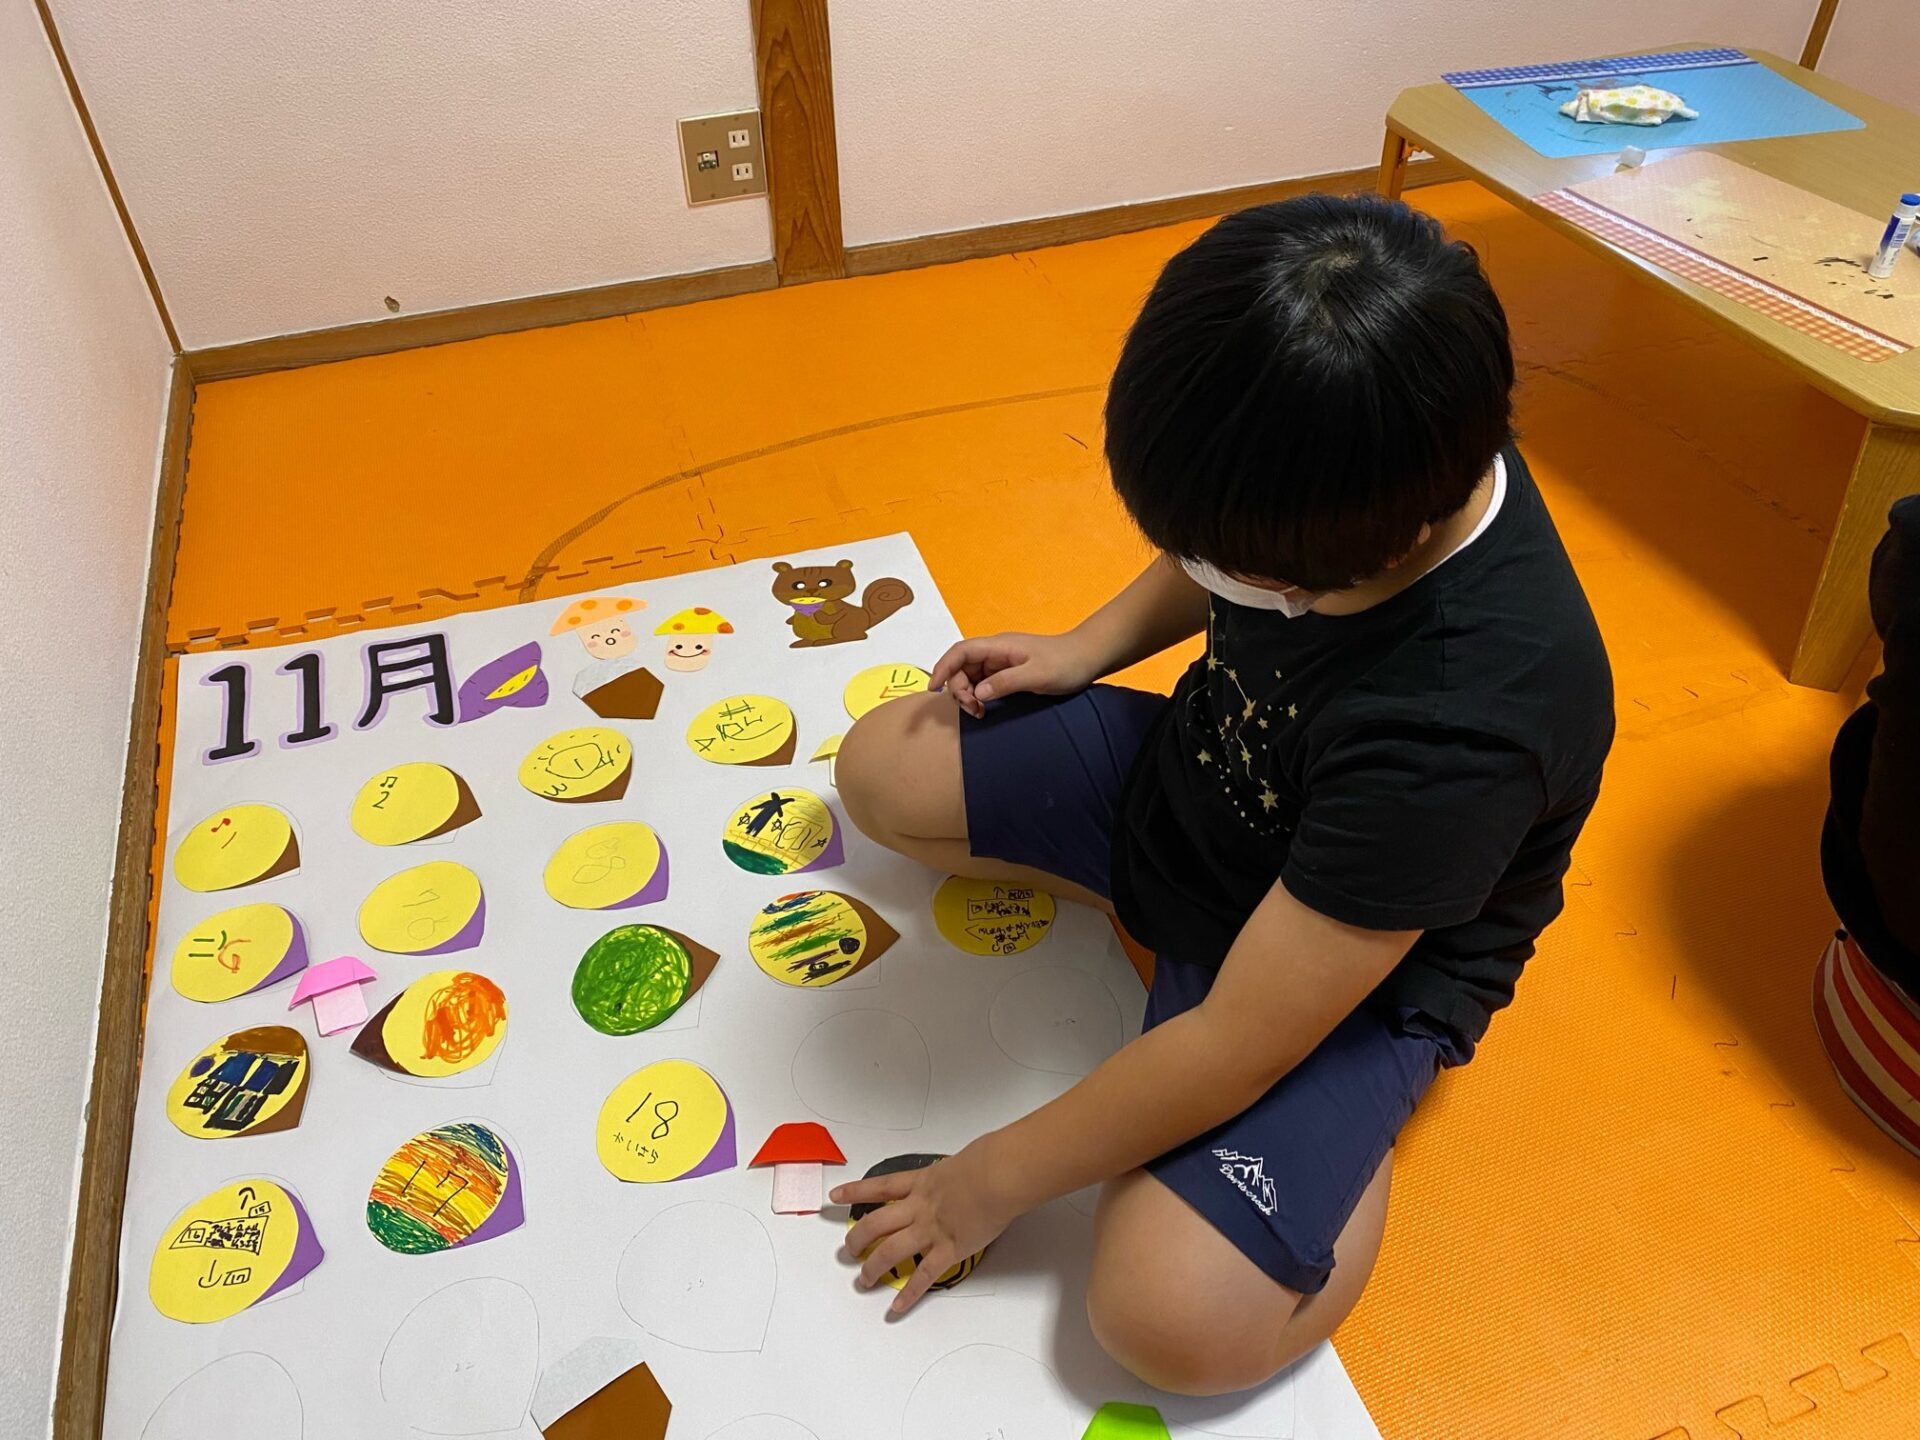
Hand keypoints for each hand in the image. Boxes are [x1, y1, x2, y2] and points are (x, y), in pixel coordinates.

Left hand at [834, 1145, 1014, 1314]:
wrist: (998, 1176)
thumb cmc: (987, 1162)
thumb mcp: (961, 1160)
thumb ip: (952, 1173)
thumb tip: (961, 1174)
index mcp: (921, 1183)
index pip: (879, 1187)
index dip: (855, 1192)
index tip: (837, 1197)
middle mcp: (919, 1208)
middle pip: (875, 1224)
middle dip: (857, 1238)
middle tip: (848, 1249)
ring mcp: (930, 1230)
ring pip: (890, 1251)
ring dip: (873, 1268)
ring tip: (864, 1280)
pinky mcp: (948, 1250)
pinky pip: (923, 1276)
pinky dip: (909, 1293)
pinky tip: (896, 1306)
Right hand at [929, 631, 1099, 718]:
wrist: (1088, 657)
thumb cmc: (1066, 663)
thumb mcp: (1037, 675)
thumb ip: (1006, 682)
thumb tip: (978, 692)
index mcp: (999, 645)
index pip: (960, 652)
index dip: (943, 668)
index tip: (934, 689)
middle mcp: (996, 651)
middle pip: (962, 666)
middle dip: (959, 688)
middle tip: (974, 710)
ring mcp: (1002, 661)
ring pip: (971, 676)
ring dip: (968, 694)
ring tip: (980, 712)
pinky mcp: (1008, 671)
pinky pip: (984, 682)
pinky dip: (979, 695)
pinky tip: (986, 707)